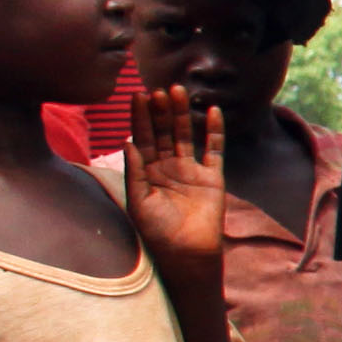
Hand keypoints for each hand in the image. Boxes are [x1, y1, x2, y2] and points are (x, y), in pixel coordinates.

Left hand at [127, 87, 227, 285]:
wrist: (187, 253)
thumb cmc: (158, 232)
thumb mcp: (138, 202)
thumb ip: (135, 171)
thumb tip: (127, 141)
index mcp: (147, 172)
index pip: (143, 138)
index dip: (140, 117)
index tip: (137, 95)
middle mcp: (168, 167)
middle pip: (163, 132)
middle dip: (160, 111)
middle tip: (158, 88)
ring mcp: (191, 170)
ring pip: (185, 135)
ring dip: (182, 114)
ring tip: (178, 91)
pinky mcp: (212, 176)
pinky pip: (213, 149)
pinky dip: (214, 130)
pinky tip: (211, 111)